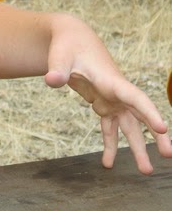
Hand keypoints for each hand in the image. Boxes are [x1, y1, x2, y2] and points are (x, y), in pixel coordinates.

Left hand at [44, 14, 171, 173]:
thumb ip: (57, 69)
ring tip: (145, 171)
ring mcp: (112, 99)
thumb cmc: (68, 46)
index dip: (150, 113)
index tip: (163, 129)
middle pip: (141, 115)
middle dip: (155, 135)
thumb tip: (51, 81)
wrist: (72, 39)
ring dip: (136, 148)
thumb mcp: (60, 56)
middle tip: (168, 156)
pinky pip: (110, 128)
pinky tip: (108, 164)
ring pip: (129, 126)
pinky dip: (110, 144)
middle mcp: (117, 92)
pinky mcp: (103, 103)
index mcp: (112, 80)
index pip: (136, 98)